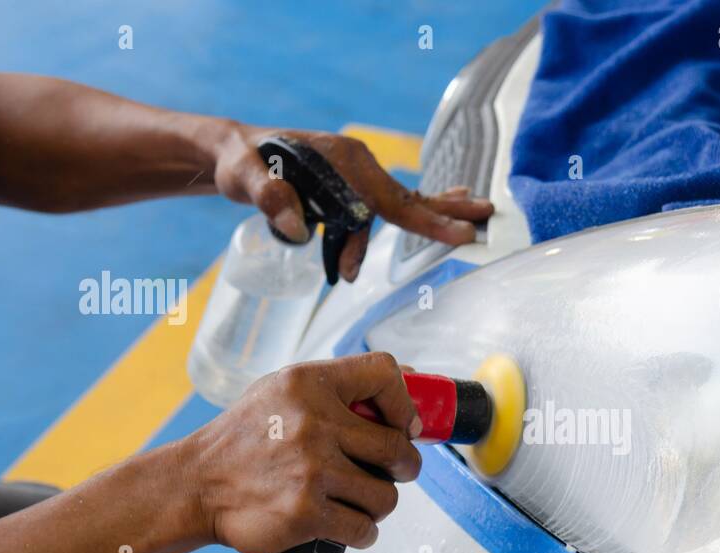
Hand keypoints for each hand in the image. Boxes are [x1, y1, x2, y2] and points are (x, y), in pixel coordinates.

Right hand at [180, 353, 422, 552]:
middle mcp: (313, 424)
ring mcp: (311, 471)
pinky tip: (346, 524)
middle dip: (403, 466)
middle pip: (397, 448)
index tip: (402, 426)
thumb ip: (339, 385)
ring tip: (355, 500)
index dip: (404, 403)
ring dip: (377, 504)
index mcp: (308, 384)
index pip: (384, 373)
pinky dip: (362, 533)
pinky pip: (364, 529)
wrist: (196, 485)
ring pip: (386, 495)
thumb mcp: (282, 390)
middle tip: (389, 472)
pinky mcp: (306, 514)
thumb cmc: (246, 438)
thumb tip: (414, 378)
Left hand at [210, 124, 493, 281]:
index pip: (390, 199)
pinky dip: (412, 211)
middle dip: (447, 209)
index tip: (460, 234)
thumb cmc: (240, 162)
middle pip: (409, 195)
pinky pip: (387, 203)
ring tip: (462, 231)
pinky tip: (438, 211)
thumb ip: (269, 197)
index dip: (425, 221)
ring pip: (398, 204)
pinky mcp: (350, 185)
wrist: (232, 151)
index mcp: (342, 161)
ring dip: (424, 221)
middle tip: (487, 214)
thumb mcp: (244, 177)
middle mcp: (356, 164)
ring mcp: (356, 174)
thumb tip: (297, 228)